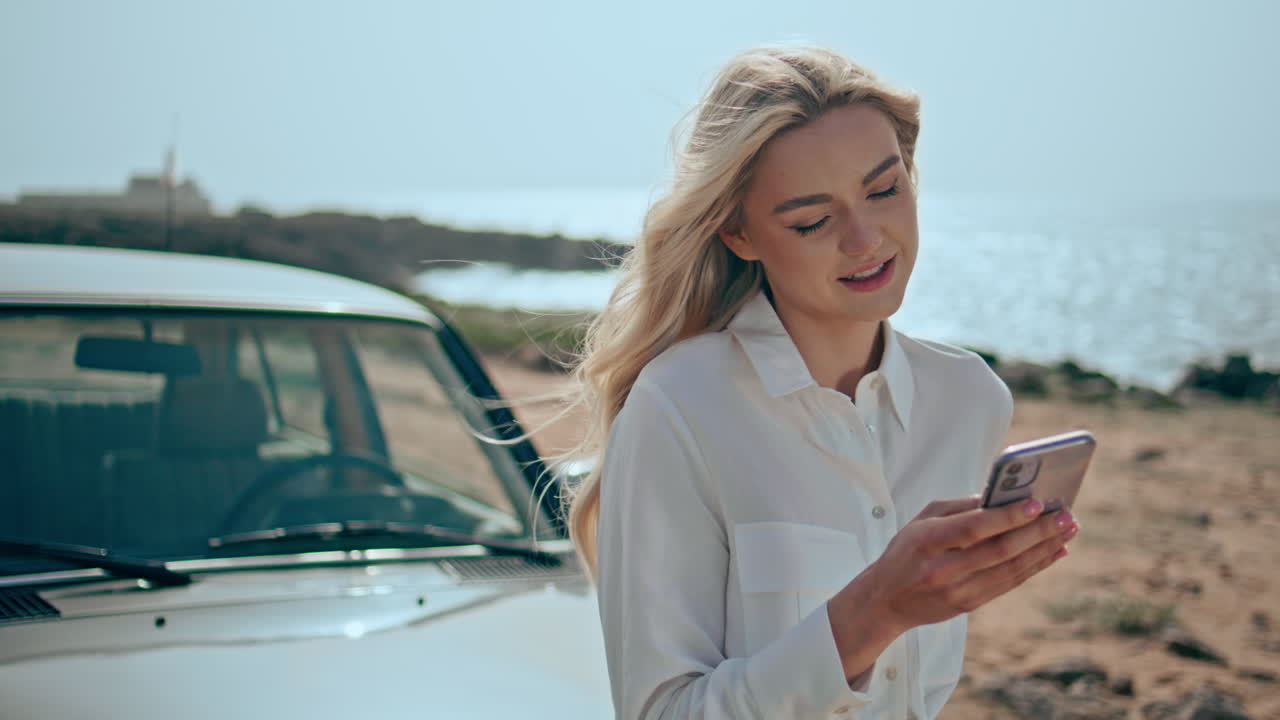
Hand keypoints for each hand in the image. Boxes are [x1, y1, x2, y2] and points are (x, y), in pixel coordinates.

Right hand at [827, 496, 1078, 681]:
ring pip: (1011, 568)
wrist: (886, 599)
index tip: (1036, 502)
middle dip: (1037, 531)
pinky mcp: (970, 604)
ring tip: (1068, 530)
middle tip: (1065, 515)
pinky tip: (1054, 551)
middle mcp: (943, 569)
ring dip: (1044, 548)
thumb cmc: (906, 551)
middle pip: (1000, 550)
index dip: (1007, 516)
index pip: (973, 528)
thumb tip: (1001, 497)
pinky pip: (1010, 583)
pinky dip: (1036, 566)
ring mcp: (958, 590)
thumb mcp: (922, 521)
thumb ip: (959, 508)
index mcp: (927, 541)